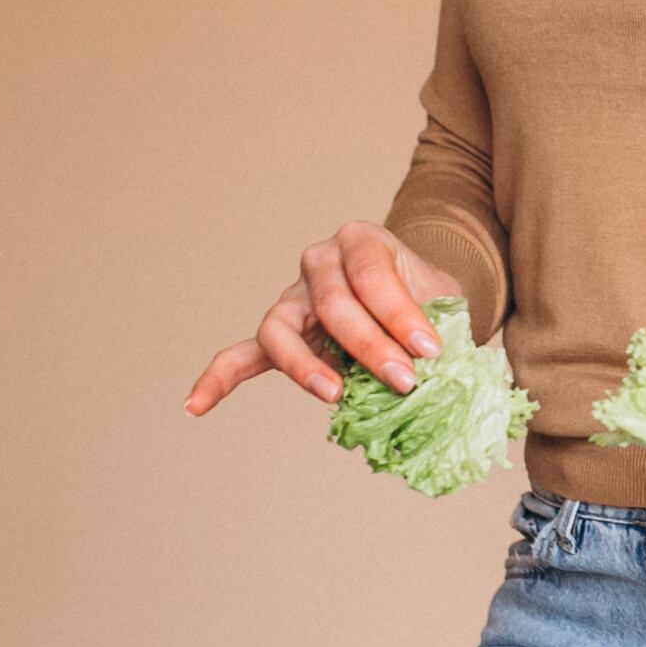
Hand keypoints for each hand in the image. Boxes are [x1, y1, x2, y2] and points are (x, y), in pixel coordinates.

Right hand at [184, 221, 462, 414]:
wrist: (417, 292)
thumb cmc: (428, 294)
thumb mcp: (445, 299)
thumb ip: (443, 326)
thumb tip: (451, 373)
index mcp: (362, 240)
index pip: (372, 276)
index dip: (400, 314)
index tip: (430, 350)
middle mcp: (320, 262)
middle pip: (332, 304)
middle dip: (369, 346)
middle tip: (405, 381)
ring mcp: (295, 298)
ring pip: (281, 327)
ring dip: (305, 365)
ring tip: (333, 394)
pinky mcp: (282, 333)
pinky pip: (242, 353)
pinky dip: (219, 378)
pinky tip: (195, 405)